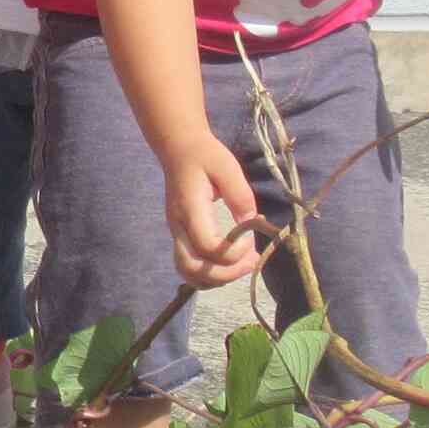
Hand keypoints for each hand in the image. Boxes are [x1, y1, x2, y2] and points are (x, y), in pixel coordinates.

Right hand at [163, 130, 263, 288]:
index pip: (208, 247)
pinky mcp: (180, 237)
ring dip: (217, 278)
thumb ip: (240, 196)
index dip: (233, 253)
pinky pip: (189, 267)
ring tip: (244, 265)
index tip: (250, 238)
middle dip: (226, 274)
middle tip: (252, 261)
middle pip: (194, 269)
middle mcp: (178, 226)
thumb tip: (252, 223)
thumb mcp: (227, 167)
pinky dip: (209, 274)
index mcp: (190, 209)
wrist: (179, 149)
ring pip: (189, 274)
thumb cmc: (205, 155)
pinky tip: (229, 264)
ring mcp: (176, 234)